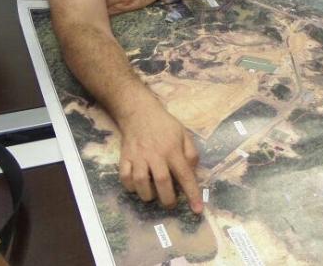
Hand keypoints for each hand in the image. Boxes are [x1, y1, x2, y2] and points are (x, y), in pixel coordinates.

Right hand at [116, 96, 202, 212]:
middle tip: (171, 203)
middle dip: (167, 199)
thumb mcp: (184, 134)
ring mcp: (138, 156)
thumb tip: (192, 173)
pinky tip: (137, 187)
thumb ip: (191, 153)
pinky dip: (130, 187)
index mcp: (173, 150)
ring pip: (141, 182)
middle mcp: (156, 155)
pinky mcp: (125, 157)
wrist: (139, 111)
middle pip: (162, 182)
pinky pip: (125, 177)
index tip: (197, 210)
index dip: (192, 194)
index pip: (185, 175)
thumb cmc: (164, 125)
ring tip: (153, 195)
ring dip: (148, 195)